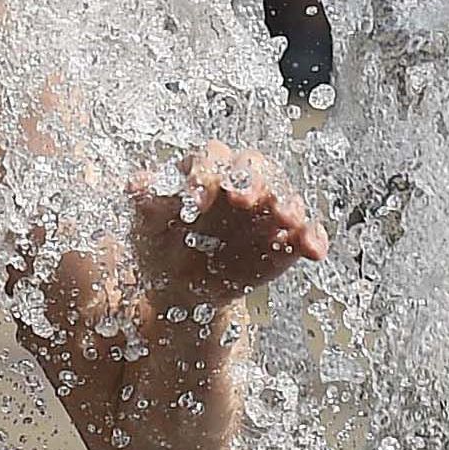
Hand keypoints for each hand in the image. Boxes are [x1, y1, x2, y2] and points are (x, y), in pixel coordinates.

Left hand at [131, 143, 327, 304]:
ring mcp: (267, 210)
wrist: (183, 290)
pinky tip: (313, 251)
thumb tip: (135, 183)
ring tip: (286, 219)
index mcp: (205, 172)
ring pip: (285, 195)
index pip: (210, 159)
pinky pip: (307, 232)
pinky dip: (313, 238)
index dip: (204, 176)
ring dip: (288, 204)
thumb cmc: (160, 247)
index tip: (193, 202)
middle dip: (252, 180)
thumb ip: (145, 201)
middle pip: (255, 166)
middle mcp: (240, 182)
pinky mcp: (287, 238)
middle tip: (245, 199)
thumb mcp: (145, 226)